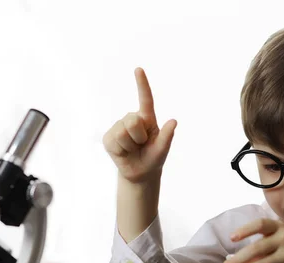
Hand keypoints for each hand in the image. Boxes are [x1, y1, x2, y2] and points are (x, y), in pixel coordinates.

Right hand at [103, 68, 176, 182]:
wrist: (139, 173)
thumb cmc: (153, 158)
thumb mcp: (163, 150)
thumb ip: (167, 137)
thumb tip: (174, 121)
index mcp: (147, 119)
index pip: (145, 99)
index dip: (142, 84)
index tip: (138, 69)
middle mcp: (132, 119)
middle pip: (133, 120)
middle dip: (139, 137)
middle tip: (141, 145)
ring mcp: (118, 127)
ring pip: (122, 132)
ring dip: (130, 145)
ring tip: (133, 149)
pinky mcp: (108, 137)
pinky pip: (114, 140)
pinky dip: (121, 150)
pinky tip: (123, 153)